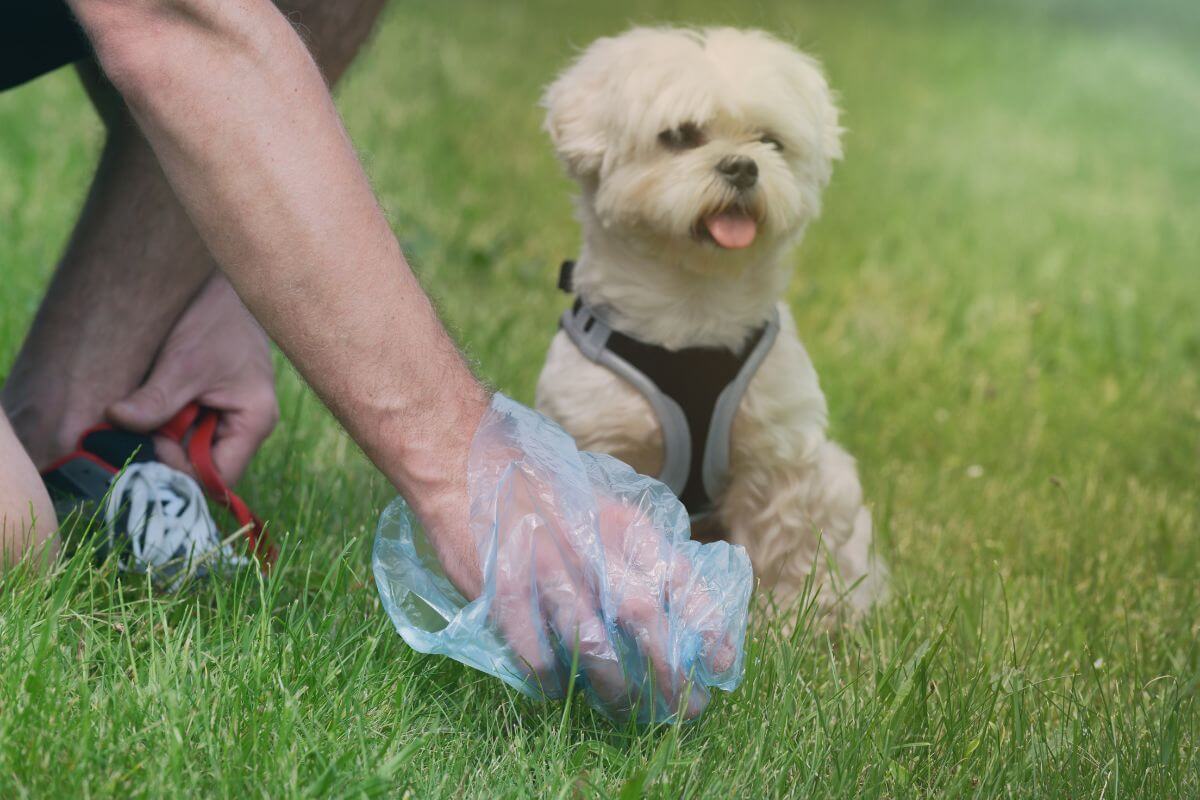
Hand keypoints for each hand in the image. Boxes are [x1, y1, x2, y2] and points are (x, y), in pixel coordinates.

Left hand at [107, 274, 277, 484]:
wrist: (223, 283)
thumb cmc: (216, 319)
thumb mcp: (184, 362)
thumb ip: (156, 400)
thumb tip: (115, 422)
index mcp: (254, 422)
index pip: (219, 477)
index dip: (181, 475)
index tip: (146, 452)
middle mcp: (245, 425)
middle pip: (201, 464)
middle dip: (166, 452)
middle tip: (134, 431)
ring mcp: (228, 414)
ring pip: (188, 446)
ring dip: (161, 434)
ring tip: (142, 409)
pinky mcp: (210, 402)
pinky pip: (184, 426)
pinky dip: (162, 419)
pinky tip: (149, 401)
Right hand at [416, 397, 741, 720]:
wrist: (463, 458)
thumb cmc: (537, 488)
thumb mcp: (598, 505)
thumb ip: (632, 549)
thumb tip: (672, 603)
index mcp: (620, 522)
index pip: (679, 575)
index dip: (706, 624)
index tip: (719, 664)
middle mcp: (589, 545)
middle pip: (644, 617)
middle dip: (668, 669)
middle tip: (683, 706)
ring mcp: (544, 569)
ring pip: (592, 642)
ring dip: (614, 685)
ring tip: (626, 709)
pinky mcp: (502, 589)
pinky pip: (534, 649)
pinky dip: (549, 677)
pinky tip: (555, 688)